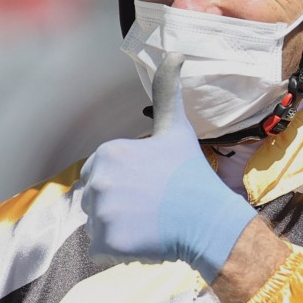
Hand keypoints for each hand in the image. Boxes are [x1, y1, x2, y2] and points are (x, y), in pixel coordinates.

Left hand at [81, 52, 257, 283]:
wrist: (208, 220)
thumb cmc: (191, 175)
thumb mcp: (175, 129)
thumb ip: (167, 92)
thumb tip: (175, 52)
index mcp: (108, 153)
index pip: (98, 174)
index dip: (123, 183)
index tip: (148, 186)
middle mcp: (98, 181)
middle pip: (94, 200)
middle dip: (117, 206)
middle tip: (150, 206)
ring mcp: (101, 214)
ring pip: (96, 225)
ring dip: (117, 228)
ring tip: (147, 223)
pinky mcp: (105, 243)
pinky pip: (99, 249)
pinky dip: (117, 250)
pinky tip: (142, 240)